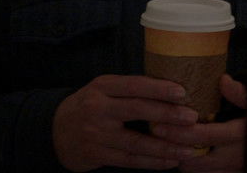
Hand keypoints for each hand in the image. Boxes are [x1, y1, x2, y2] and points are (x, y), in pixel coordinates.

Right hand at [52, 74, 199, 170]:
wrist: (54, 131)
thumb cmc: (92, 105)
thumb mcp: (105, 89)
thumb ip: (132, 88)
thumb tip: (177, 90)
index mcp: (102, 87)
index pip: (134, 85)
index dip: (159, 89)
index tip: (183, 93)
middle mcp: (97, 109)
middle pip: (137, 110)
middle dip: (168, 115)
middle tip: (192, 119)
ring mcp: (95, 134)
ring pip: (136, 142)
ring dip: (166, 146)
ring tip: (189, 148)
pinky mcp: (95, 155)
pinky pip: (129, 160)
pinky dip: (153, 162)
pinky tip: (171, 161)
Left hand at [152, 75, 246, 172]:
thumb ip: (240, 92)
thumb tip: (223, 80)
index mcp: (239, 134)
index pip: (200, 136)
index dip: (177, 132)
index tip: (159, 125)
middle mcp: (235, 156)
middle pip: (193, 159)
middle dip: (175, 150)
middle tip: (161, 138)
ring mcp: (235, 169)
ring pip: (199, 172)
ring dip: (185, 161)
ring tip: (175, 146)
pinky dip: (198, 169)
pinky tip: (192, 157)